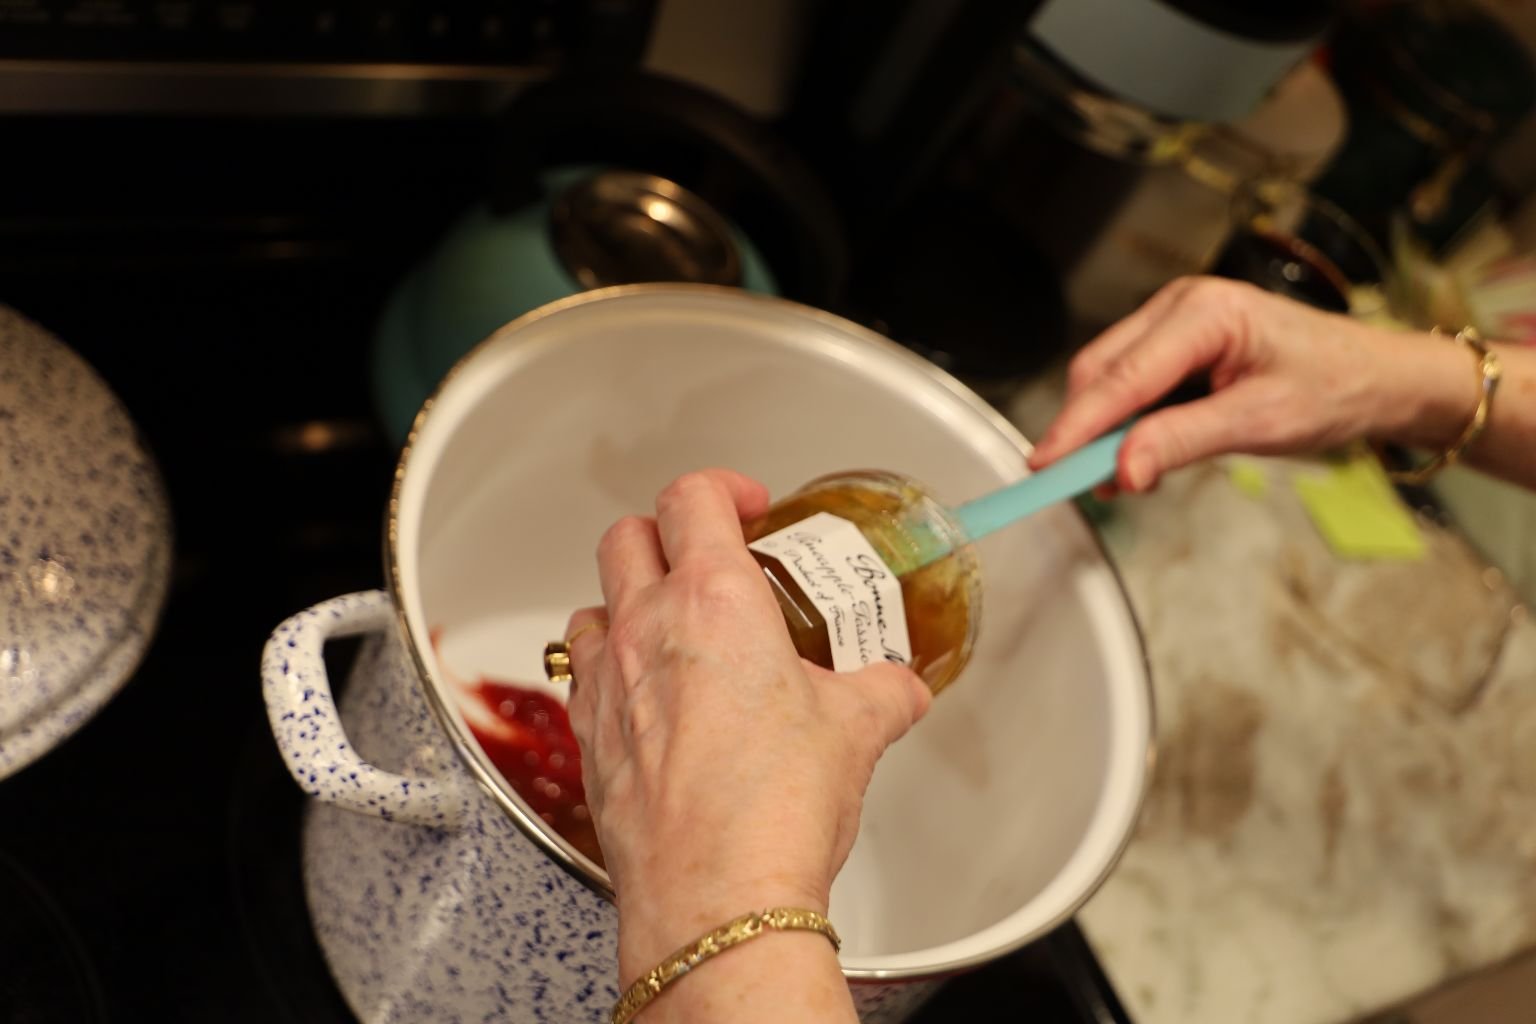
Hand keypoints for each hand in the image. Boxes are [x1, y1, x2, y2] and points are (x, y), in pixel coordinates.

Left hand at [564, 469, 930, 988]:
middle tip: (706, 551)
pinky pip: (583, 675)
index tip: (749, 506)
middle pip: (627, 536)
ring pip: (592, 603)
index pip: (694, 498)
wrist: (716, 899)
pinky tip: (648, 695)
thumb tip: (899, 686)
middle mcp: (647, 629)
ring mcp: (608, 683)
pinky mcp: (589, 739)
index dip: (723, 488)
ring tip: (669, 622)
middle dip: (665, 530)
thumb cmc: (773, 809)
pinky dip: (610, 666)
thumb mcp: (857, 732)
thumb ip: (882, 690)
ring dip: (625, 597)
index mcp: (715, 601)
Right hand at [1027, 277, 1480, 490]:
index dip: (1078, 426)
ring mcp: (1175, 321)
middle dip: (1083, 430)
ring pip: (1109, 378)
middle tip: (1076, 485)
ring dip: (1103, 430)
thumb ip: (1183, 442)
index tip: (1045, 467)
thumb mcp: (1260, 422)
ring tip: (1116, 479)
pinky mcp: (1176, 343)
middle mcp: (1181, 305)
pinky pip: (1130, 383)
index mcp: (1206, 311)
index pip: (1122, 376)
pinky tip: (1135, 454)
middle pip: (1101, 371)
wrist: (1377, 377)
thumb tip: (1122, 470)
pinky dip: (1124, 423)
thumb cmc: (1334, 387)